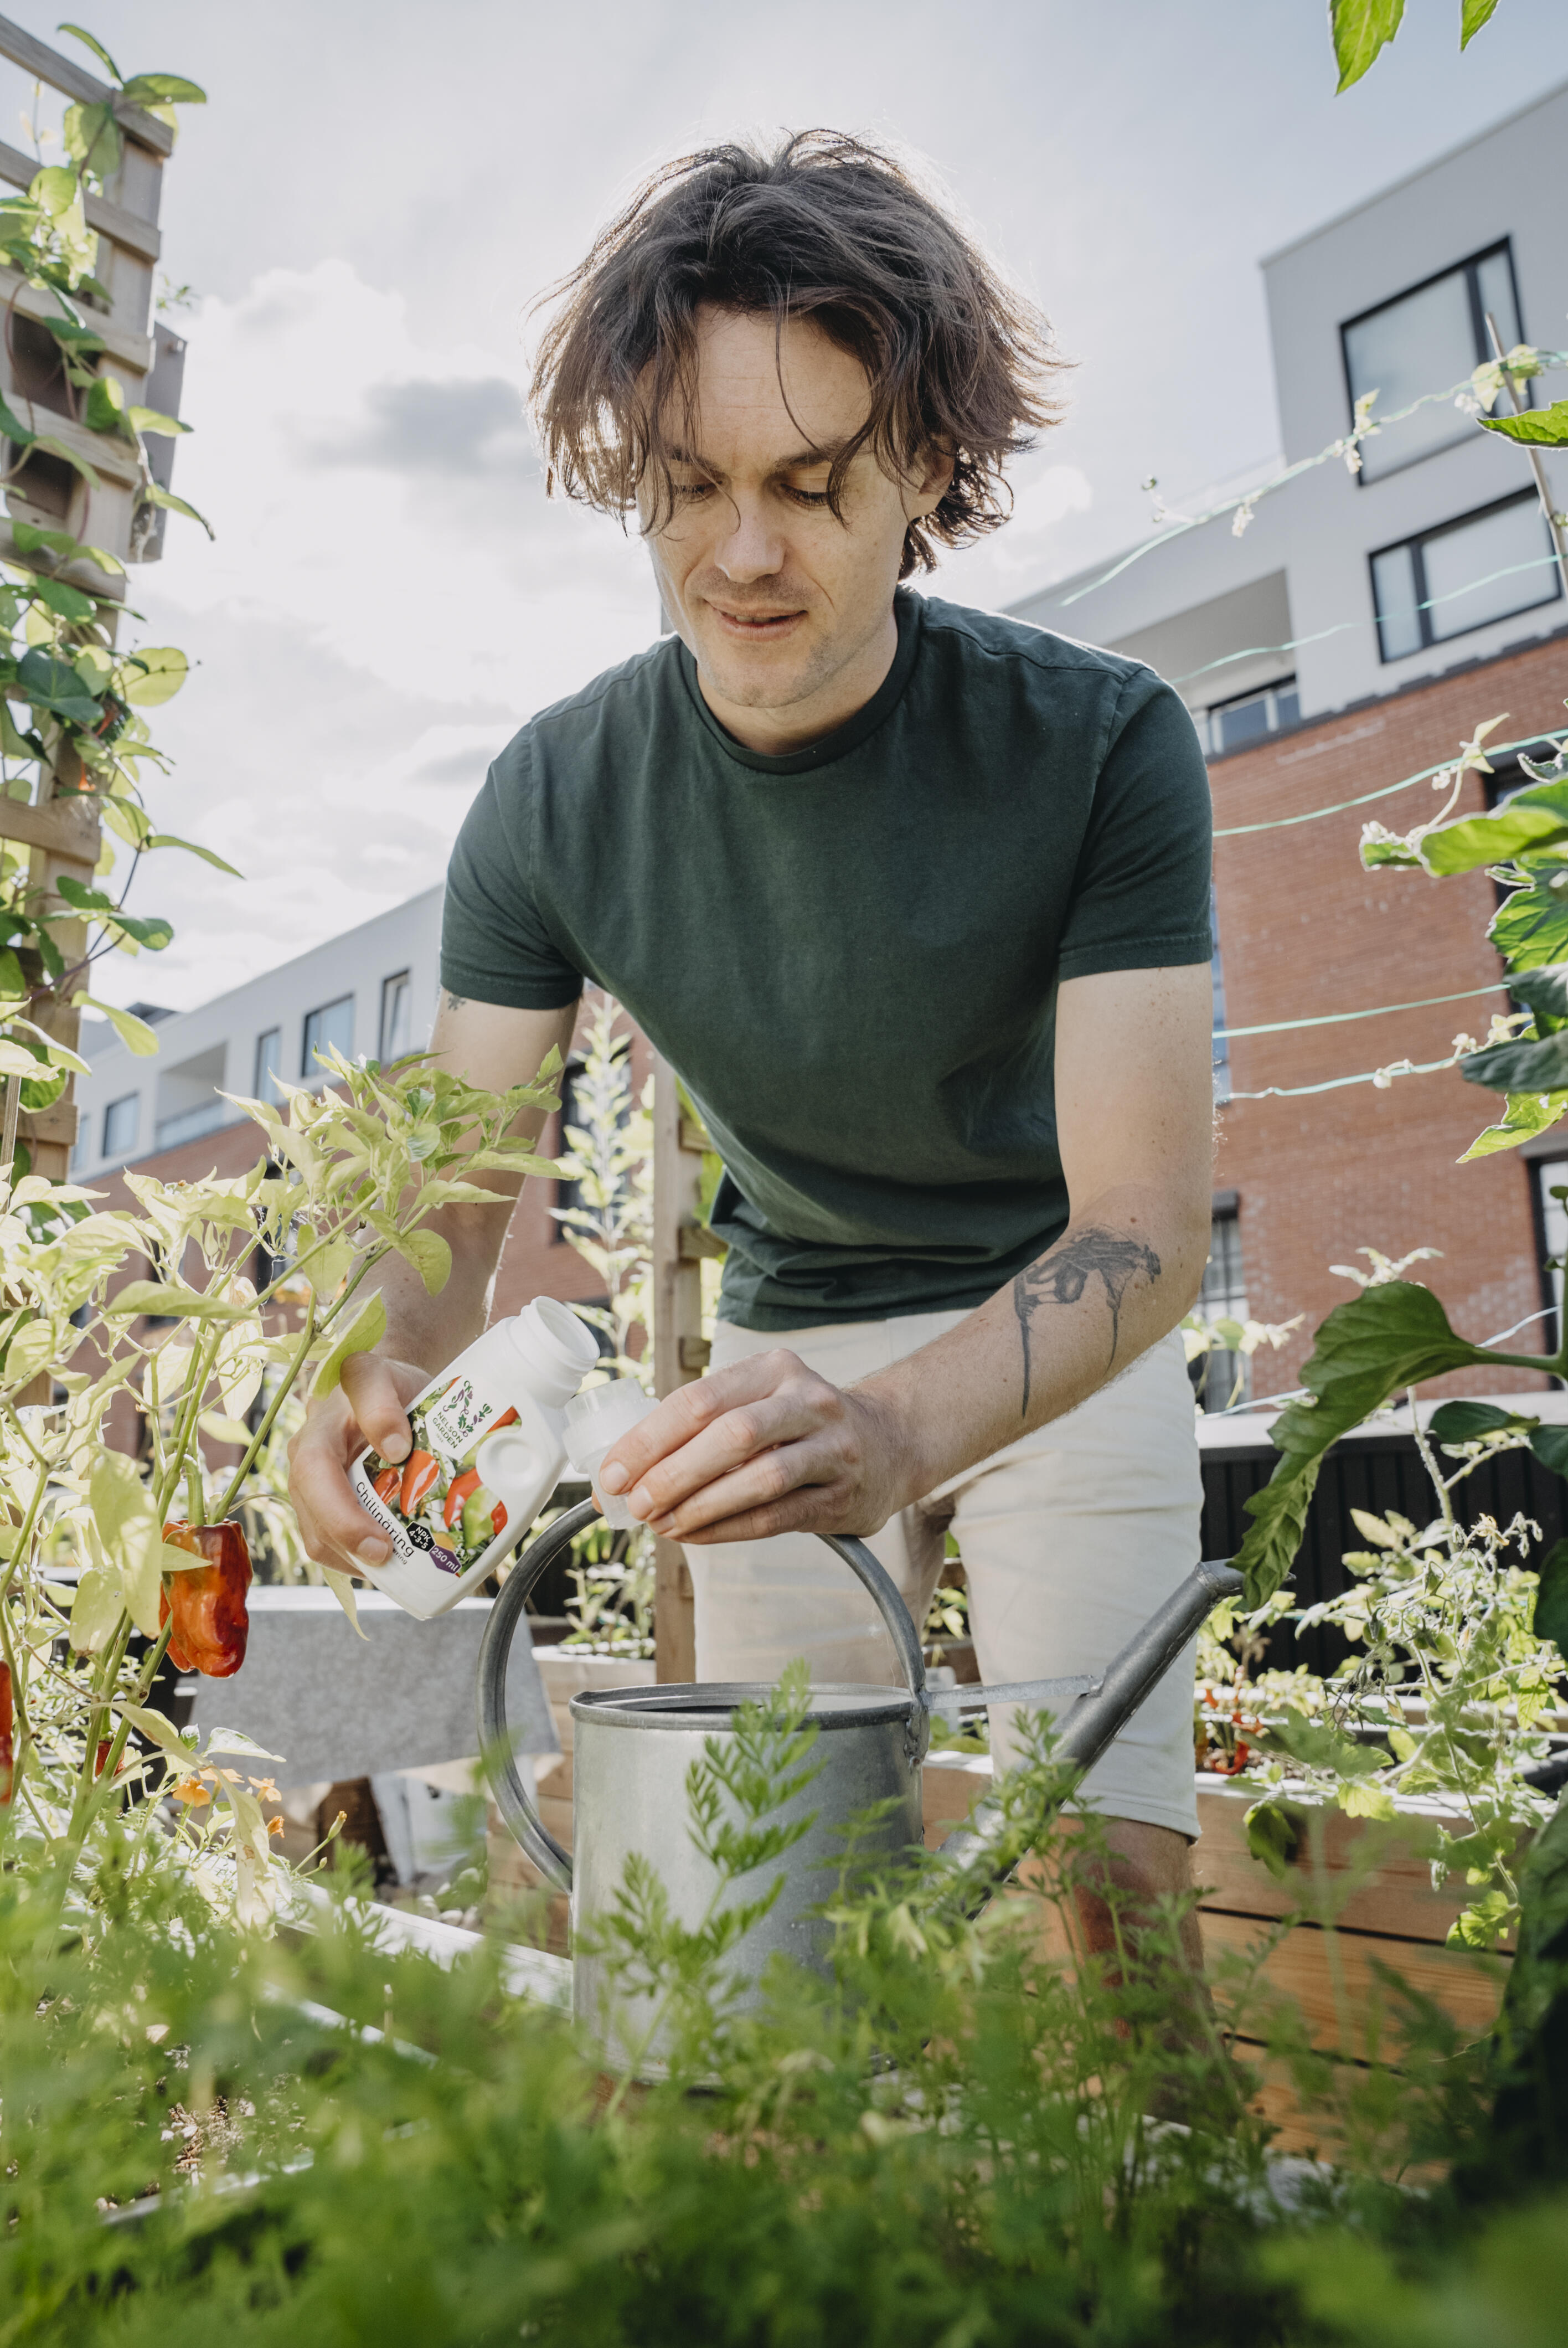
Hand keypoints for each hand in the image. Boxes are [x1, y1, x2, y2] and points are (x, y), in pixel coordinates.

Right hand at [287, 1353, 430, 1573]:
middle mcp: (305, 1466)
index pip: (315, 1476)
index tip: (379, 1542)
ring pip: (320, 1540)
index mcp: (317, 1433)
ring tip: (397, 1565)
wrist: (386, 1388)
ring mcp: (312, 1492)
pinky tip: (391, 1560)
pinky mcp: (324, 1509)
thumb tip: (395, 1449)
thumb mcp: (384, 1375)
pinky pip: (332, 1545)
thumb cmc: (386, 1383)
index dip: (342, 1516)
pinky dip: (359, 1559)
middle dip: (351, 1547)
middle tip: (392, 1560)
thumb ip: (380, 1400)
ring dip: (356, 1560)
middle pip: (315, 1521)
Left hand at [596, 1349, 916, 1543]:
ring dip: (700, 1506)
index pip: (699, 1399)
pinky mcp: (842, 1494)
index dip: (648, 1439)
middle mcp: (808, 1400)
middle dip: (672, 1473)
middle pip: (730, 1434)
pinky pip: (776, 1516)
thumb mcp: (759, 1401)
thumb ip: (699, 1428)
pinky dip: (728, 1529)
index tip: (612, 1472)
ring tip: (662, 1524)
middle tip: (636, 1503)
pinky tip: (694, 1536)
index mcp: (774, 1369)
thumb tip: (620, 1472)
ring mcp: (832, 1447)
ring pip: (759, 1477)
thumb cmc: (799, 1425)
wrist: (889, 1443)